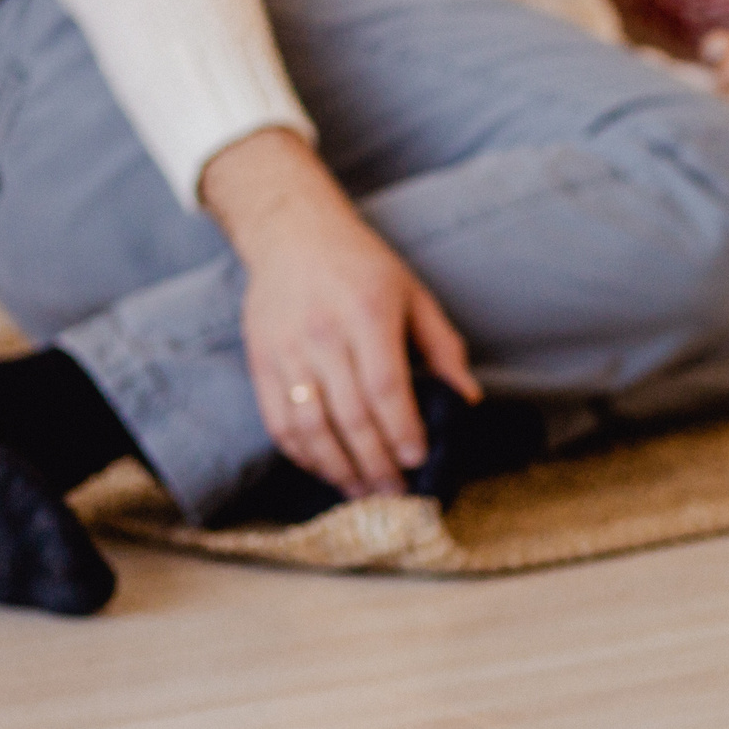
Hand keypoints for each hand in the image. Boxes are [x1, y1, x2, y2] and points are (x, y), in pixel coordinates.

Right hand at [201, 128, 479, 497]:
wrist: (291, 233)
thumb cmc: (364, 267)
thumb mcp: (416, 296)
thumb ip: (444, 348)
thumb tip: (468, 400)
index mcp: (366, 314)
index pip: (384, 386)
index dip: (401, 430)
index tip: (419, 461)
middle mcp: (321, 334)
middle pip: (349, 414)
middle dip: (376, 463)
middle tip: (398, 494)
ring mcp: (285, 350)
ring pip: (309, 426)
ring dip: (338, 469)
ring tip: (365, 494)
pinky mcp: (260, 362)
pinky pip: (278, 421)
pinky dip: (304, 455)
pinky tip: (329, 471)